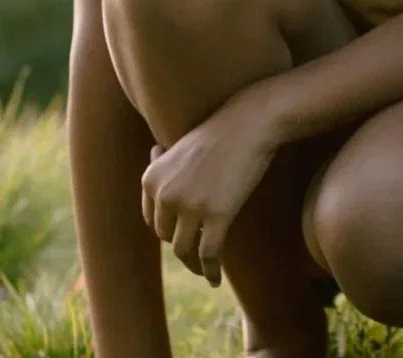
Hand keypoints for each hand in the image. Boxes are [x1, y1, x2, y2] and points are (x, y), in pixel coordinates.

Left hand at [141, 86, 284, 285]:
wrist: (251, 122)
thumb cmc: (222, 132)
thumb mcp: (182, 145)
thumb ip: (164, 159)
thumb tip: (152, 152)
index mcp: (150, 178)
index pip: (154, 220)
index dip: (170, 232)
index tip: (184, 239)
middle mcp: (164, 194)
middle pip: (167, 236)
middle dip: (182, 246)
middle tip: (198, 254)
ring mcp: (190, 205)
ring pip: (184, 250)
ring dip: (194, 265)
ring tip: (204, 271)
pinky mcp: (217, 214)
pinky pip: (209, 253)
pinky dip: (210, 270)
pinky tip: (214, 280)